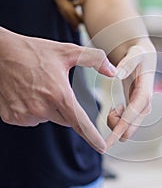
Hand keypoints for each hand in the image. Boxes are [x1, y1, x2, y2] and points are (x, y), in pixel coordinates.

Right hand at [0, 27, 116, 152]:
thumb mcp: (68, 51)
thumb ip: (94, 59)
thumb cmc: (35, 51)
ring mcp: (24, 114)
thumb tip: (113, 72)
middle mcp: (41, 108)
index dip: (92, 136)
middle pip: (65, 119)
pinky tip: (26, 94)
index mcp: (58, 94)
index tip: (101, 147)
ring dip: (48, 109)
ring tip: (38, 88)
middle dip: (66, 108)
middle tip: (55, 88)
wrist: (0, 52)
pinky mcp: (11, 117)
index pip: (80, 123)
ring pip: (47, 119)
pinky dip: (33, 110)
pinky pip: (31, 119)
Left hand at [106, 39, 156, 149]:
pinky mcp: (136, 108)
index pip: (134, 112)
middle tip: (110, 114)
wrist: (144, 56)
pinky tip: (115, 108)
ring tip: (113, 107)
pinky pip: (127, 122)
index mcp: (146, 91)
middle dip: (118, 128)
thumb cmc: (139, 54)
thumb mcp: (135, 54)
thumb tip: (117, 74)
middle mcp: (145, 102)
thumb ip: (128, 63)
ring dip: (117, 123)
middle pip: (132, 126)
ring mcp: (142, 107)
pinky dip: (118, 120)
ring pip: (129, 127)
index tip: (113, 138)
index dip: (124, 125)